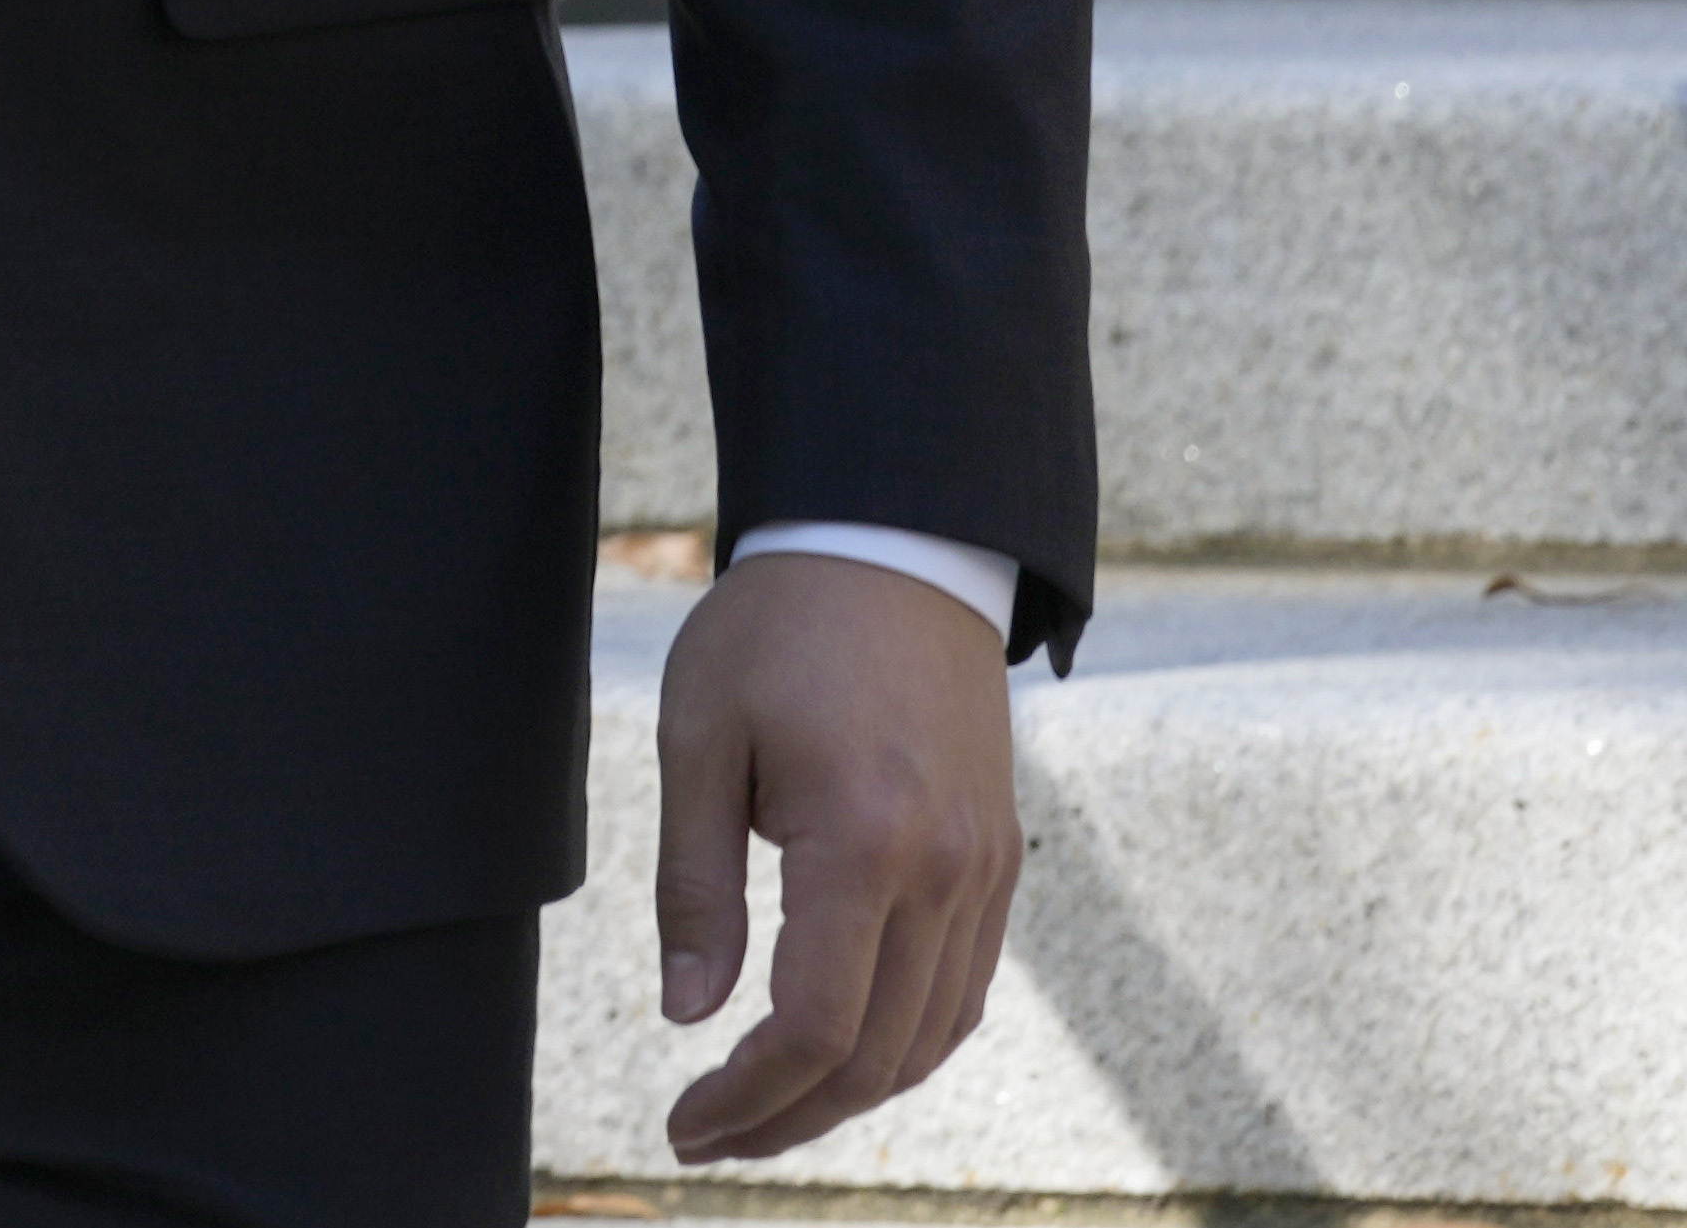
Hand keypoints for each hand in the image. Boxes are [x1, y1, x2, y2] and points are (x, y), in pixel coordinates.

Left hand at [648, 551, 1018, 1165]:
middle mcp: (946, 872)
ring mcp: (988, 872)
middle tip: (709, 1139)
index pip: (814, 1025)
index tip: (685, 1122)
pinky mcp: (1001, 861)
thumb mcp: (700, 734)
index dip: (748, 1096)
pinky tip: (841, 1051)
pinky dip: (904, 1043)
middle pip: (877, 1055)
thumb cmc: (779, 628)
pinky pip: (963, 990)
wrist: (895, 547)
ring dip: (848, 1095)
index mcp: (864, 840)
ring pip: (931, 1038)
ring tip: (763, 1112)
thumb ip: (694, 882)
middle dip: (789, 1118)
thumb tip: (687, 1015)